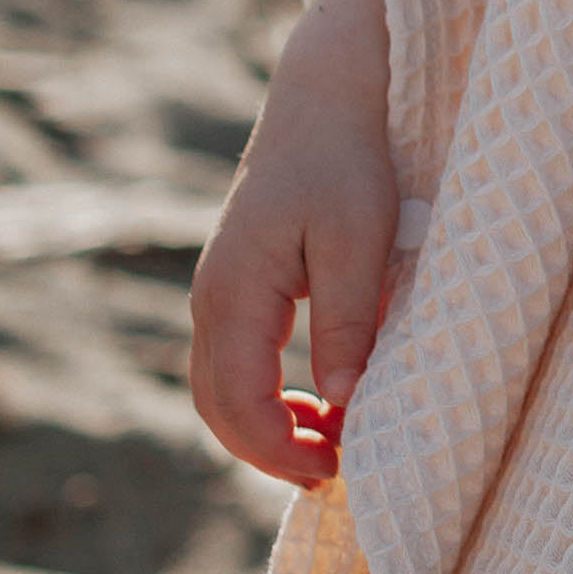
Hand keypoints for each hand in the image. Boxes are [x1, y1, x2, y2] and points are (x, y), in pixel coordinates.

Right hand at [188, 0, 397, 486]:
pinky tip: (323, 402)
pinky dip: (269, 398)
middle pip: (218, 407)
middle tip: (337, 473)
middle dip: (270, 452)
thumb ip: (348, 322)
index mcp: (236, 294)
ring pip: (221, 389)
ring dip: (268, 428)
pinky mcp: (240, 285)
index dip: (282, 451)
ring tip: (334, 444)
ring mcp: (220, 292)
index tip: (338, 471)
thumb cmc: (350, 162)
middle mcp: (214, 299)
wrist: (327, 100)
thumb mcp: (359, 242)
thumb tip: (345, 402)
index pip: (240, 403)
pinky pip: (236, 362)